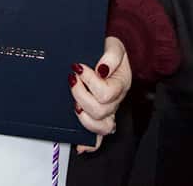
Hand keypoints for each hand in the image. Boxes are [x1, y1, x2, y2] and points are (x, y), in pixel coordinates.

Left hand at [71, 36, 131, 153]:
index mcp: (120, 85)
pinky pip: (99, 137)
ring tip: (74, 104)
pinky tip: (81, 146)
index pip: (105, 93)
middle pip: (100, 111)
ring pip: (100, 127)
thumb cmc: (112, 52)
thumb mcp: (114, 45)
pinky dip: (91, 144)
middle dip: (81, 96)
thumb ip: (111, 55)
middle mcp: (115, 101)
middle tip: (72, 81)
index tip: (79, 67)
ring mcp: (108, 111)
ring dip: (83, 118)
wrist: (113, 55)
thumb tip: (102, 69)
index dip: (90, 81)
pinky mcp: (101, 117)